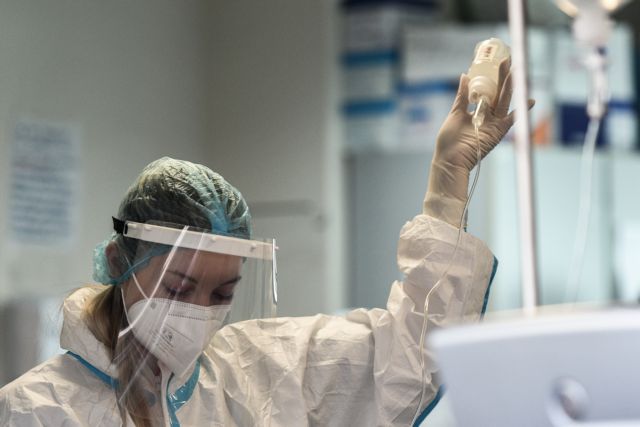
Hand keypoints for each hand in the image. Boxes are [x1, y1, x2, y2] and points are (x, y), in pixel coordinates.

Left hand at [423, 59, 533, 226]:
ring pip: (503, 100)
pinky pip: (512, 119)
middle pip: (496, 92)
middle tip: (507, 59)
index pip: (484, 90)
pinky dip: (522, 111)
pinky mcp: (498, 132)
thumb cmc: (449, 141)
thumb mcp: (454, 113)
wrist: (450, 159)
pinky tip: (531, 100)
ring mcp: (493, 123)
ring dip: (510, 85)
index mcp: (474, 110)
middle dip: (501, 76)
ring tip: (516, 69)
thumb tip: (465, 75)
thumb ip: (461, 96)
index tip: (492, 63)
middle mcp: (486, 115)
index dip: (488, 78)